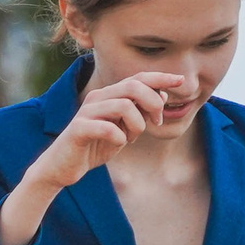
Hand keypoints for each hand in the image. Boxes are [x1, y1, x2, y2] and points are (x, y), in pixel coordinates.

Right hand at [28, 70, 194, 189]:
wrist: (63, 167)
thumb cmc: (94, 146)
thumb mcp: (123, 130)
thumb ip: (140, 114)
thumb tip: (162, 95)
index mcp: (109, 95)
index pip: (138, 78)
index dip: (160, 78)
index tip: (181, 81)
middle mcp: (98, 97)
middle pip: (134, 87)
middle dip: (153, 104)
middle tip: (156, 122)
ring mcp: (87, 111)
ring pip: (124, 106)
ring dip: (137, 125)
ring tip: (131, 137)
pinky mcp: (79, 129)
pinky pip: (108, 128)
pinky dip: (119, 137)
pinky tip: (118, 143)